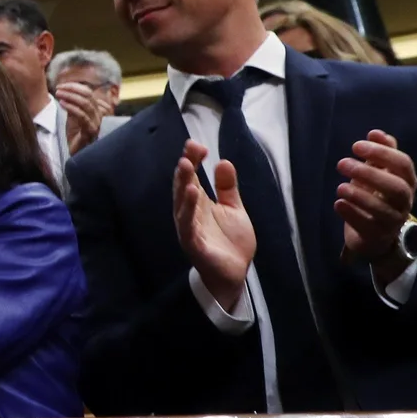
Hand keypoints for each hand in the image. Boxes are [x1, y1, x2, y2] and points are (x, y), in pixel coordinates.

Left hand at [57, 82, 103, 156]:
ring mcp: (96, 123)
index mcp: (96, 109)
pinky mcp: (91, 132)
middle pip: (88, 96)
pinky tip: (62, 104)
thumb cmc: (75, 134)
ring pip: (86, 104)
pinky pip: (82, 116)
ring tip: (58, 94)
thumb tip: (66, 90)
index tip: (61, 85)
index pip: (88, 92)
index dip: (75, 86)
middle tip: (58, 88)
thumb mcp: (73, 116)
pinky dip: (72, 108)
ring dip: (70, 97)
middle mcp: (99, 115)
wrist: (77, 152)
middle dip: (72, 90)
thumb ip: (73, 104)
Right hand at [172, 141, 254, 312]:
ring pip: (182, 202)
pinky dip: (188, 209)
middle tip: (190, 150)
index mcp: (198, 202)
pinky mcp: (193, 242)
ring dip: (183, 184)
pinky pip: (187, 224)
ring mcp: (189, 227)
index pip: (192, 177)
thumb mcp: (233, 209)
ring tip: (187, 166)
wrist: (234, 273)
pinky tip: (192, 193)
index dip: (192, 160)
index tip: (196, 145)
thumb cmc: (230, 241)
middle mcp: (189, 212)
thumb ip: (227, 188)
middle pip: (184, 186)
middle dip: (186, 168)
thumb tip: (223, 162)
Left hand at [336, 130, 416, 270]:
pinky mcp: (377, 236)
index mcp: (406, 182)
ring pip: (384, 209)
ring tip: (340, 186)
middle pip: (396, 187)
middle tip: (341, 163)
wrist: (373, 234)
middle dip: (369, 173)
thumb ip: (380, 154)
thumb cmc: (375, 196)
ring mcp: (393, 221)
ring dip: (360, 196)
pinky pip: (367, 226)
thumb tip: (377, 133)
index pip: (403, 164)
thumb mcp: (377, 173)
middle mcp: (404, 201)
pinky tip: (338, 204)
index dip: (382, 153)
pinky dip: (352, 214)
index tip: (355, 146)